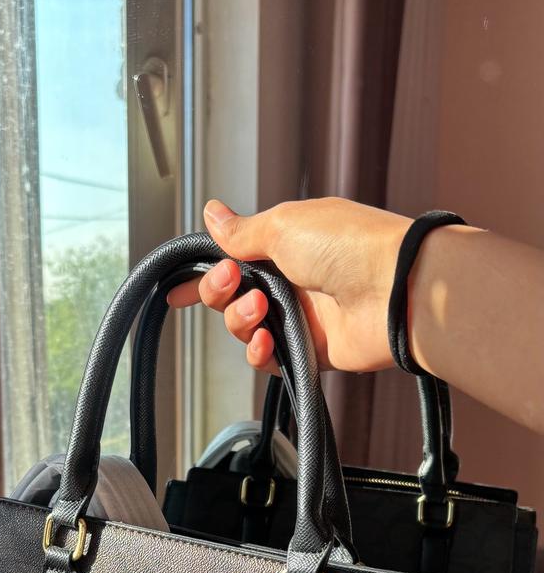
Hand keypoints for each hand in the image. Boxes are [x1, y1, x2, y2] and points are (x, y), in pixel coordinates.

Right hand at [168, 197, 410, 374]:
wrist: (396, 289)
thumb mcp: (284, 225)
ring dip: (241, 320)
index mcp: (286, 243)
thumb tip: (213, 213)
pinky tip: (267, 339)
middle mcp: (292, 279)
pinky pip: (269, 358)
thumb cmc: (350, 246)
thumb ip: (242, 231)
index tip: (176, 289)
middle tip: (231, 282)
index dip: (203, 275)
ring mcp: (302, 316)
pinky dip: (260, 351)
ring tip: (260, 308)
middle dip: (219, 292)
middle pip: (231, 296)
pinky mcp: (311, 350)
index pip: (233, 259)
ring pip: (246, 328)